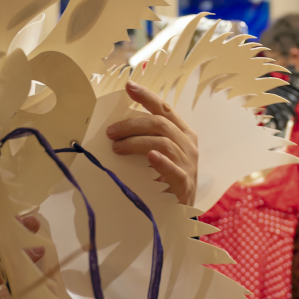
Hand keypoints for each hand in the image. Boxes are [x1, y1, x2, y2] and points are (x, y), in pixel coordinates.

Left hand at [106, 80, 199, 205]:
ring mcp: (188, 163)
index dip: (147, 97)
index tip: (128, 86)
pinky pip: (174, 169)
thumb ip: (146, 139)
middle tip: (110, 133)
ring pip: (162, 143)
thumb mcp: (160, 154)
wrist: (182, 213)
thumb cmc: (167, 180)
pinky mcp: (185, 183)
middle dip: (132, 124)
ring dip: (136, 142)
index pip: (164, 109)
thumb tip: (117, 129)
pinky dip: (162, 162)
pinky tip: (150, 157)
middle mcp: (188, 144)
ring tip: (116, 148)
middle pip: (159, 124)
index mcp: (183, 133)